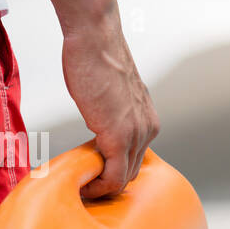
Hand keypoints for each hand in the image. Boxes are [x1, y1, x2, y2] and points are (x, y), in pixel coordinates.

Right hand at [48, 0, 158, 197]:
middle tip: (84, 185)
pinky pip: (115, 177)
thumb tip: (99, 128)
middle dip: (108, 183)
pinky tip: (82, 184)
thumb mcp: (112, 97)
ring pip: (124, 178)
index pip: (136, 160)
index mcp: (147, 121)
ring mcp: (136, 134)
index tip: (92, 175)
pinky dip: (99, 187)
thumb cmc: (97, 61)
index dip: (114, 173)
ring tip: (81, 185)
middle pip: (132, 172)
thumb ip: (113, 116)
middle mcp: (148, 129)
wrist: (96, 41)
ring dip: (102, 187)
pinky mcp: (119, 137)